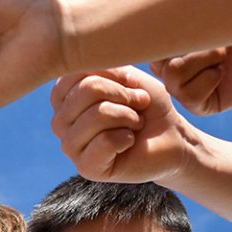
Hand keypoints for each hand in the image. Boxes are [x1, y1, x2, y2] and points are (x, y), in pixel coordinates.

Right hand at [50, 66, 192, 182]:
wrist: (171, 137)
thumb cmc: (147, 105)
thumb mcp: (126, 76)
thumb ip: (100, 67)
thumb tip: (84, 63)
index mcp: (64, 97)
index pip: (77, 71)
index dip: (112, 73)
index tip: (130, 83)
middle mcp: (60, 121)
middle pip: (87, 90)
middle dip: (123, 94)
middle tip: (139, 104)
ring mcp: (70, 146)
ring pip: (96, 116)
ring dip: (127, 116)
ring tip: (135, 123)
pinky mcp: (86, 168)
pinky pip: (105, 141)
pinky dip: (127, 137)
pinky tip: (130, 142)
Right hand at [149, 31, 231, 114]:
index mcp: (163, 42)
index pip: (138, 41)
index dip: (153, 31)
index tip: (184, 23)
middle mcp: (169, 65)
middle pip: (154, 55)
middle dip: (186, 39)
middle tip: (215, 33)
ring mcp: (185, 86)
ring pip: (170, 75)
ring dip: (201, 56)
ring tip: (224, 51)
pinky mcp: (201, 104)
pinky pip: (187, 94)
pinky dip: (208, 78)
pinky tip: (225, 70)